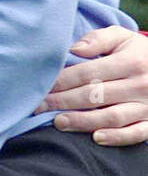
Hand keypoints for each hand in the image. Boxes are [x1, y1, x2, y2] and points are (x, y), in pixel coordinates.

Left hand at [39, 25, 147, 145]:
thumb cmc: (139, 53)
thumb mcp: (123, 38)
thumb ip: (98, 39)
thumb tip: (73, 49)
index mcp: (130, 62)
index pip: (88, 74)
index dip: (61, 82)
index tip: (40, 88)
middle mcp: (140, 85)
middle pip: (95, 96)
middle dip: (63, 102)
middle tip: (39, 107)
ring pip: (112, 117)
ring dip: (83, 122)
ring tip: (59, 123)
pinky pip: (136, 134)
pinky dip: (117, 137)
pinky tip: (95, 138)